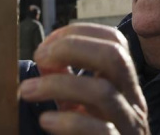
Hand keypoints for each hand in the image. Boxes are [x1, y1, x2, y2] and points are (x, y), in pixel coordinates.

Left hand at [20, 23, 148, 134]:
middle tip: (39, 58)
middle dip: (70, 48)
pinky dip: (67, 122)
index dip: (78, 34)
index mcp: (123, 84)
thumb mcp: (79, 106)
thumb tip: (46, 58)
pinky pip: (99, 131)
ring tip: (26, 91)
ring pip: (103, 92)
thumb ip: (65, 81)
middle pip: (114, 56)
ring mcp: (128, 127)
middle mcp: (132, 101)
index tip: (46, 46)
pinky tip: (46, 121)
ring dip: (57, 85)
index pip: (114, 41)